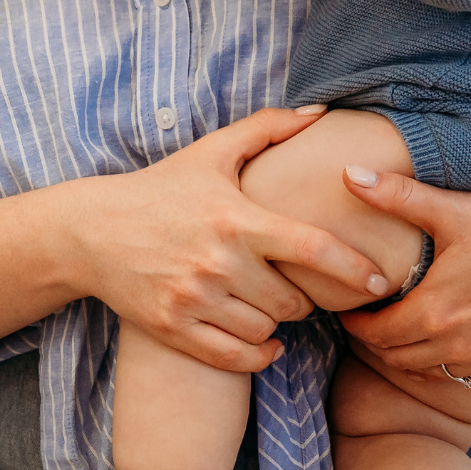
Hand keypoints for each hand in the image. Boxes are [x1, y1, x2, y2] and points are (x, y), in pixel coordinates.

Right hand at [62, 106, 390, 372]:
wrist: (91, 230)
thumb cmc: (161, 187)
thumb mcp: (212, 152)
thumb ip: (269, 128)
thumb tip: (321, 111)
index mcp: (236, 218)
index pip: (310, 248)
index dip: (353, 268)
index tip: (379, 280)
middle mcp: (217, 262)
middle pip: (292, 301)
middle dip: (304, 298)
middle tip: (297, 286)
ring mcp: (193, 299)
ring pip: (266, 331)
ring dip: (277, 324)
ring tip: (268, 305)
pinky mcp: (172, 328)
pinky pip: (234, 358)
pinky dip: (257, 355)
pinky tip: (262, 341)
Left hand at [334, 172, 470, 378]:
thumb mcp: (453, 209)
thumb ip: (396, 195)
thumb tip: (348, 173)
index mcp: (434, 310)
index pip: (375, 334)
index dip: (356, 325)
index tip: (351, 310)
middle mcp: (455, 344)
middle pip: (395, 357)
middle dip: (376, 341)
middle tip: (371, 319)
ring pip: (426, 370)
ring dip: (407, 353)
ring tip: (402, 326)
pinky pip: (460, 374)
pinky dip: (441, 362)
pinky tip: (442, 336)